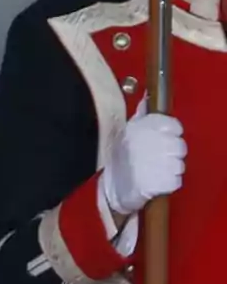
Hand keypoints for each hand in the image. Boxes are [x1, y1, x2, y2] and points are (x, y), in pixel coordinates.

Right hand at [100, 96, 185, 215]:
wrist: (103, 186)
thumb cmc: (116, 157)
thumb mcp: (126, 130)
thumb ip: (141, 114)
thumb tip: (148, 97)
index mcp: (146, 127)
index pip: (174, 126)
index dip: (169, 134)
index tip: (160, 140)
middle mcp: (155, 142)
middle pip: (179, 146)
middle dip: (170, 153)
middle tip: (155, 158)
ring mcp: (159, 163)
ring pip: (179, 164)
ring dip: (169, 169)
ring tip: (153, 171)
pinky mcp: (161, 183)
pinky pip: (176, 180)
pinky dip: (167, 183)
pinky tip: (154, 181)